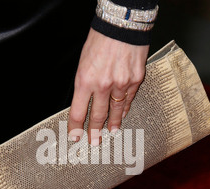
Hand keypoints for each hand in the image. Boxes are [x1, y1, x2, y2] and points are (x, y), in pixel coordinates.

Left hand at [68, 28, 148, 145]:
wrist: (122, 25)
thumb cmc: (99, 41)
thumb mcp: (83, 62)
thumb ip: (84, 83)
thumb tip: (85, 101)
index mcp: (85, 80)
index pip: (77, 112)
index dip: (75, 128)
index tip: (74, 136)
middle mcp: (103, 85)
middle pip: (97, 116)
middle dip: (94, 132)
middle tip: (93, 142)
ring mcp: (121, 84)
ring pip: (115, 111)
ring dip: (112, 124)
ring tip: (110, 133)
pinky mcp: (135, 80)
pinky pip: (128, 99)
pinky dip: (125, 108)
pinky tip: (122, 115)